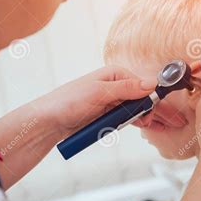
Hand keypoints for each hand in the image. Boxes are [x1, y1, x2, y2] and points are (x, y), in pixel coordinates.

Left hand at [37, 65, 156, 137]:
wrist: (49, 121)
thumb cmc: (68, 102)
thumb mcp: (99, 93)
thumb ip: (126, 88)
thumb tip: (151, 83)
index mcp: (114, 74)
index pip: (141, 83)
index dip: (148, 96)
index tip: (150, 109)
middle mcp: (114, 85)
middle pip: (139, 97)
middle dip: (143, 109)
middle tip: (144, 121)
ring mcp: (110, 101)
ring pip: (133, 109)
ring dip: (136, 118)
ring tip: (137, 124)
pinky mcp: (106, 114)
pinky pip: (123, 118)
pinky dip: (127, 123)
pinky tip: (130, 126)